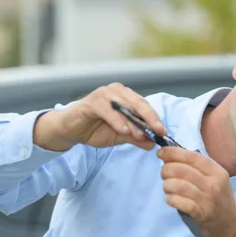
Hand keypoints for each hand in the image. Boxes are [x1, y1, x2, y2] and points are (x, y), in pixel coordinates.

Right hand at [33, 82, 166, 150]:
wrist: (70, 130)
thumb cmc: (95, 129)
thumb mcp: (120, 136)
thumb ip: (136, 138)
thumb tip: (153, 144)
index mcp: (126, 97)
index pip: (145, 107)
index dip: (156, 119)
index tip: (165, 133)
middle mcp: (117, 92)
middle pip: (139, 103)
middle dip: (150, 119)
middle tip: (159, 131)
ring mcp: (104, 94)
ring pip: (124, 107)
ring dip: (134, 122)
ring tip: (141, 135)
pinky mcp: (92, 102)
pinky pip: (108, 111)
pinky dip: (117, 121)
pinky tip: (124, 131)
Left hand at [158, 147, 235, 236]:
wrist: (229, 226)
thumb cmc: (218, 200)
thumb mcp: (215, 180)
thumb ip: (197, 167)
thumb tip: (171, 154)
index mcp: (217, 172)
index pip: (192, 156)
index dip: (173, 152)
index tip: (161, 152)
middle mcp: (214, 184)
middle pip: (182, 170)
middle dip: (166, 170)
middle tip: (164, 174)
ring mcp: (208, 200)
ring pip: (179, 185)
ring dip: (167, 185)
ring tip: (167, 187)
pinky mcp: (201, 214)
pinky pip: (180, 202)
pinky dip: (171, 199)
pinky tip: (171, 199)